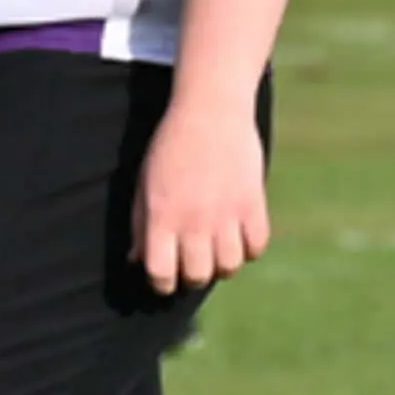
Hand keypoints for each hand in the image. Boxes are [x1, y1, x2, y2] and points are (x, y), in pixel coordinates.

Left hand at [132, 95, 268, 292]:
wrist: (210, 111)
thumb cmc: (170, 148)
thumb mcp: (145, 185)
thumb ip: (141, 226)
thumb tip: (136, 262)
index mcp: (161, 215)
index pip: (160, 272)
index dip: (162, 284)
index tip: (166, 278)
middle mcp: (193, 219)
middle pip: (198, 276)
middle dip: (194, 276)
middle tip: (194, 261)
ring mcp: (226, 213)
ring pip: (229, 266)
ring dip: (223, 264)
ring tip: (218, 249)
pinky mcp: (253, 204)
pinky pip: (257, 247)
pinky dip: (250, 248)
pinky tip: (240, 234)